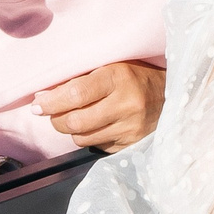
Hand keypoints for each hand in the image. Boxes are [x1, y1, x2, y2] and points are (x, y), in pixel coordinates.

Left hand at [34, 61, 165, 151]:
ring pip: (82, 138)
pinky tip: (98, 125)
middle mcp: (126, 104)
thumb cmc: (135, 76)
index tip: (38, 104)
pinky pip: (97, 146)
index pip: (75, 94)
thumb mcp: (111, 67)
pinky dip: (91, 137)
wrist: (174, 96)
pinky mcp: (132, 145)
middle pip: (75, 121)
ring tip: (76, 117)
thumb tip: (42, 98)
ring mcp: (131, 128)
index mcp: (118, 77)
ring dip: (72, 130)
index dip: (51, 102)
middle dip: (56, 119)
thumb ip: (80, 79)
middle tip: (53, 113)